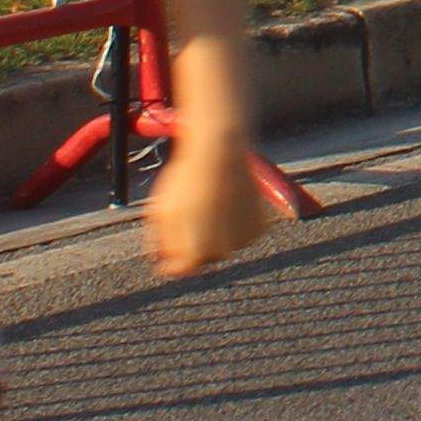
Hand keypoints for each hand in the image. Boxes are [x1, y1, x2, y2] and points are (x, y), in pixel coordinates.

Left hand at [148, 129, 277, 276]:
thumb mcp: (160, 213)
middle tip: (191, 215)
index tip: (169, 243)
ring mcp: (243, 239)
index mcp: (195, 252)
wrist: (221, 151)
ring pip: (225, 246)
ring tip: (210, 204)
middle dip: (195, 242)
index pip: (181, 269)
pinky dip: (236, 223)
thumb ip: (160, 244)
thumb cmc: (186, 180)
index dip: (172, 258)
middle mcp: (222, 251)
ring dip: (216, 233)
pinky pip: (243, 233)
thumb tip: (163, 262)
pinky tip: (227, 202)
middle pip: (204, 258)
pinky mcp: (259, 226)